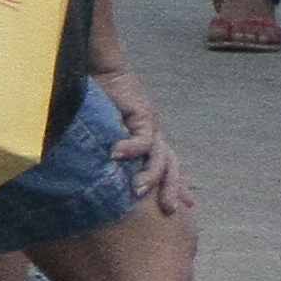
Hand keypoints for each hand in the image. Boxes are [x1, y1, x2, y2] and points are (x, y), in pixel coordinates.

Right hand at [96, 67, 188, 213]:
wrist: (103, 72)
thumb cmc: (98, 106)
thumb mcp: (104, 137)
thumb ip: (106, 157)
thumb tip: (95, 180)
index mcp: (148, 142)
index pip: (167, 167)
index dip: (176, 186)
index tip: (186, 206)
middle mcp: (154, 136)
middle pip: (170, 166)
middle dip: (171, 188)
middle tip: (170, 209)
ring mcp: (151, 126)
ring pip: (160, 157)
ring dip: (150, 175)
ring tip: (137, 190)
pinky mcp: (144, 115)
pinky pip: (142, 138)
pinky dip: (130, 149)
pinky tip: (115, 155)